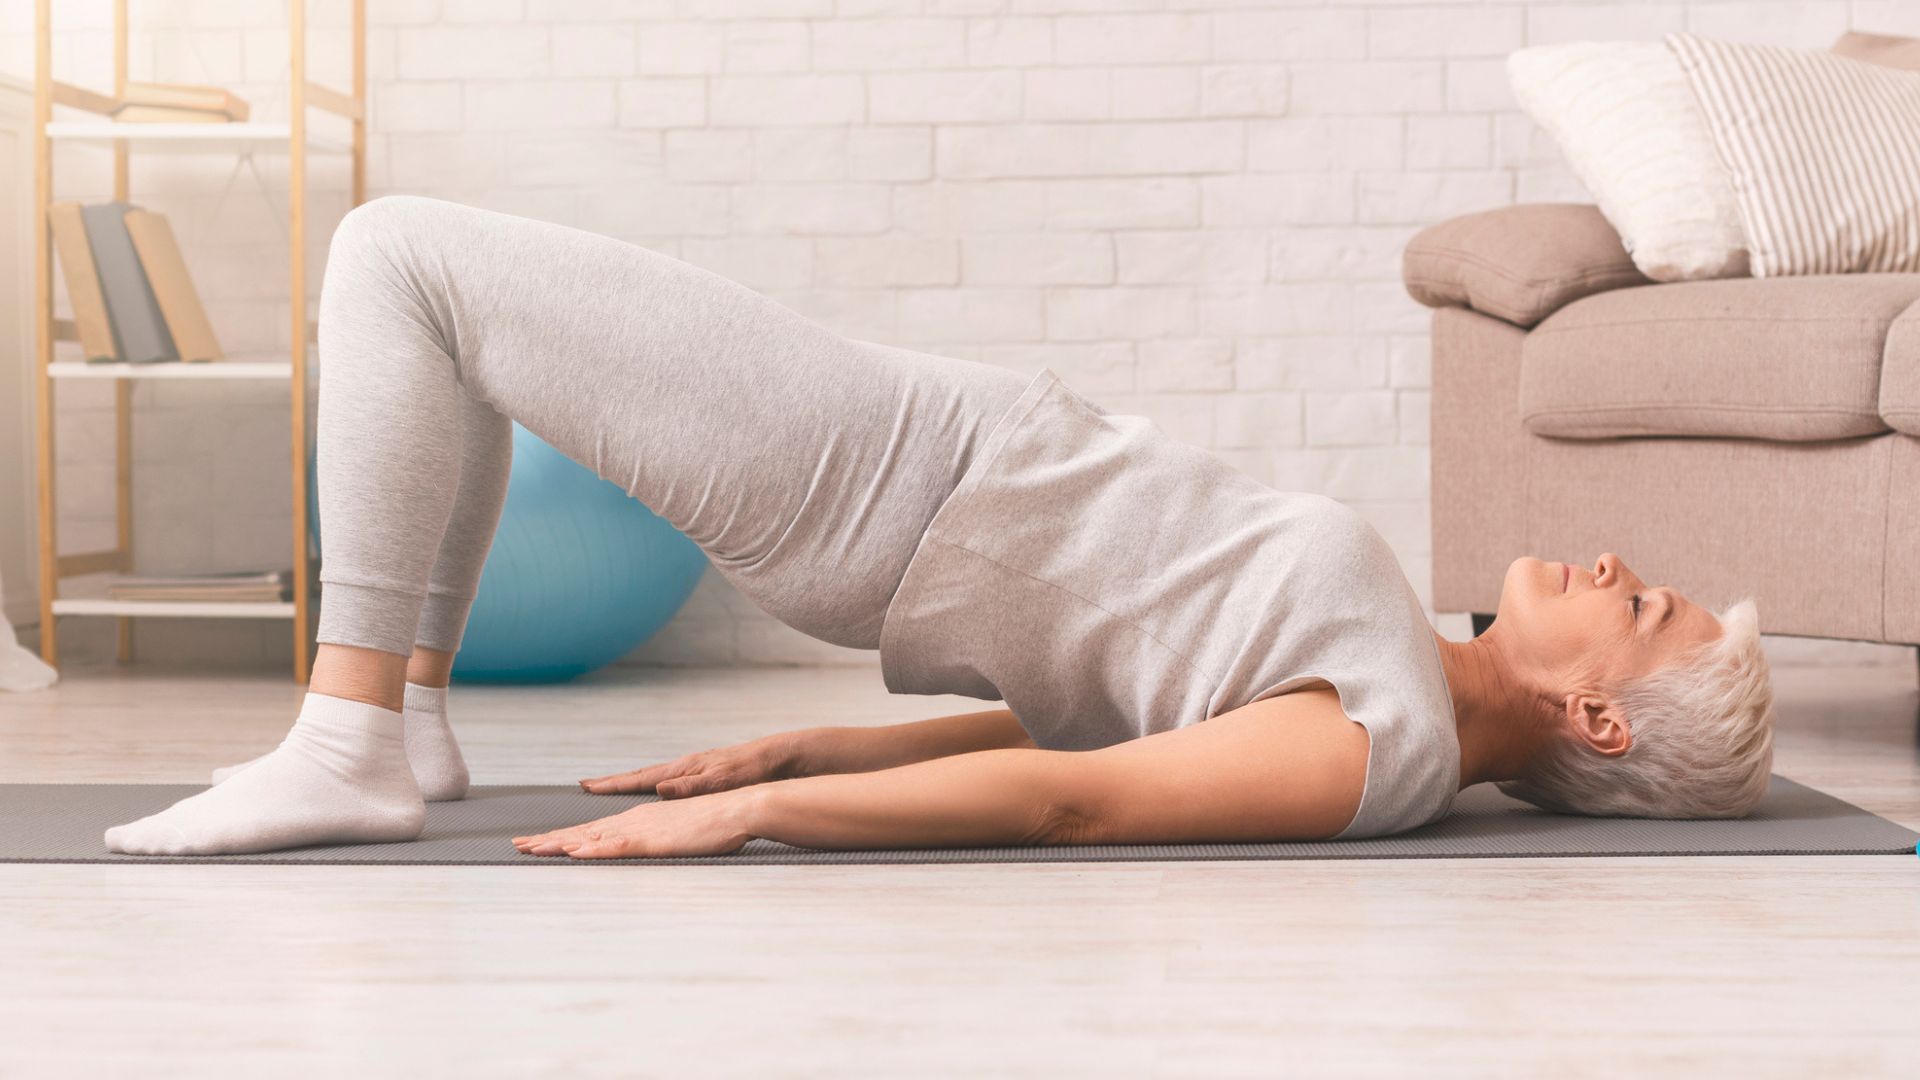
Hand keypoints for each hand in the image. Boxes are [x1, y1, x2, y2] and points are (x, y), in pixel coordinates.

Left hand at [512, 788, 760, 858]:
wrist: (737, 808)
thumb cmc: (714, 823)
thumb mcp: (677, 832)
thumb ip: (656, 837)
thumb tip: (637, 844)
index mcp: (638, 820)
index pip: (593, 830)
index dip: (565, 837)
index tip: (538, 842)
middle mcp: (633, 821)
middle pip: (583, 832)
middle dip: (549, 839)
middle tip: (518, 846)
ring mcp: (641, 830)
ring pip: (592, 838)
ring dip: (561, 843)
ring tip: (533, 848)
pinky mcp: (653, 840)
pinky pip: (617, 847)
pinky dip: (593, 850)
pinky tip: (575, 853)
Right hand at [577, 732, 801, 797]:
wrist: (776, 758)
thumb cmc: (751, 770)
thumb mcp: (721, 781)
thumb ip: (690, 788)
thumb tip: (657, 789)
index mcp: (683, 769)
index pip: (639, 778)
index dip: (613, 784)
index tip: (587, 786)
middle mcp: (684, 767)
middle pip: (641, 775)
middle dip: (614, 782)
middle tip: (588, 785)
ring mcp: (693, 769)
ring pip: (654, 777)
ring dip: (632, 783)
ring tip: (614, 787)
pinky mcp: (704, 774)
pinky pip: (669, 781)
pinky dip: (653, 785)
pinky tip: (656, 791)